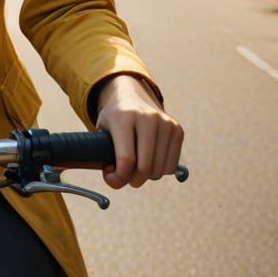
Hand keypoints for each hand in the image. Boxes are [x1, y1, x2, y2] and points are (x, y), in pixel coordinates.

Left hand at [94, 74, 183, 189]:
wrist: (131, 96)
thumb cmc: (114, 119)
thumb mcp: (100, 131)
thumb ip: (101, 154)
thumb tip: (115, 180)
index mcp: (123, 117)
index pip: (126, 159)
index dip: (119, 177)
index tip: (112, 179)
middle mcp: (147, 118)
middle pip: (145, 167)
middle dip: (133, 180)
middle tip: (126, 177)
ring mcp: (165, 123)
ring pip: (160, 170)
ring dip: (147, 176)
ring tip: (137, 166)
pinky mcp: (177, 129)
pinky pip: (171, 166)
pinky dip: (160, 170)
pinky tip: (150, 160)